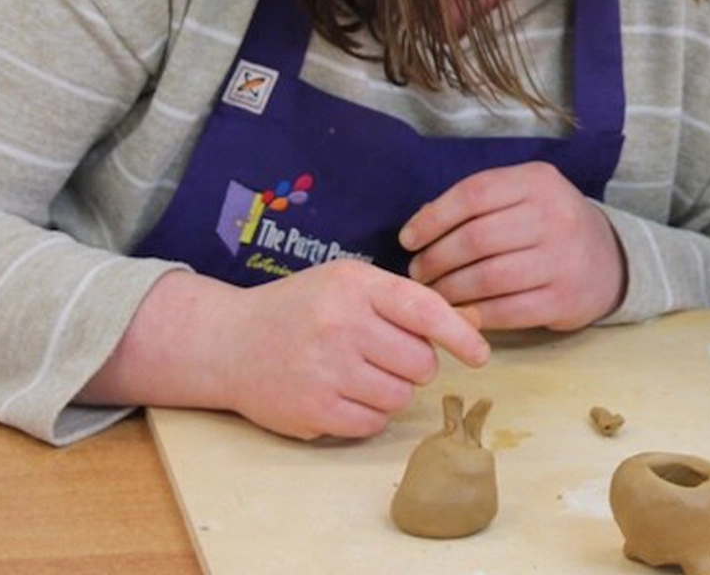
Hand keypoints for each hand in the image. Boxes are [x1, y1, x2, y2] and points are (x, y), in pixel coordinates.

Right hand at [215, 261, 489, 438]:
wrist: (228, 342)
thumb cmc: (302, 308)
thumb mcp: (352, 285)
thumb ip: (408, 302)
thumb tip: (473, 324)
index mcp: (356, 285)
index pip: (425, 311)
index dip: (461, 336)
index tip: (480, 355)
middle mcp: (341, 325)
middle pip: (421, 362)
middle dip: (416, 363)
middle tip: (387, 354)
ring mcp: (325, 370)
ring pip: (401, 397)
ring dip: (394, 390)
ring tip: (363, 373)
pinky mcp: (312, 411)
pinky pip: (373, 423)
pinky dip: (370, 414)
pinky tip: (346, 393)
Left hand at [399, 161, 626, 331]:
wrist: (610, 260)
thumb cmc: (550, 225)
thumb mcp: (524, 196)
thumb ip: (478, 203)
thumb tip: (420, 225)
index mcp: (539, 181)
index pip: (474, 194)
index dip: (433, 218)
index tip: (409, 238)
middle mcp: (554, 215)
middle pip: (476, 239)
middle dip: (435, 259)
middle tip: (419, 273)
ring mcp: (562, 259)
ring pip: (487, 278)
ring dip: (449, 290)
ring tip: (435, 294)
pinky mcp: (564, 299)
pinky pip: (506, 311)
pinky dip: (474, 315)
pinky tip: (459, 314)